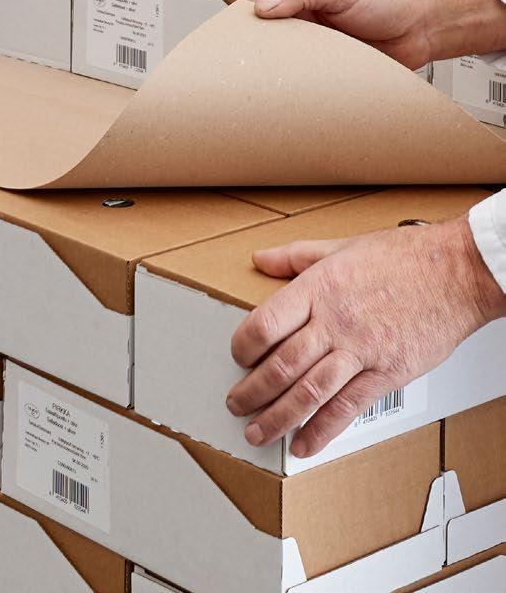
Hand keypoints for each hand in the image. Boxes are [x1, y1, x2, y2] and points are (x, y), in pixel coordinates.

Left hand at [226, 216, 505, 456]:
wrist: (454, 274)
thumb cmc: (402, 258)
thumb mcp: (341, 246)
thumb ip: (296, 256)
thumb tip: (261, 258)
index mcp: (318, 289)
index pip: (266, 323)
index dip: (244, 345)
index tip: (236, 357)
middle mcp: (335, 322)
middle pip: (282, 365)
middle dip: (253, 391)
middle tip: (236, 405)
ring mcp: (360, 351)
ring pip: (309, 392)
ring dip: (278, 417)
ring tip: (258, 432)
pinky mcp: (386, 374)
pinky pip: (348, 408)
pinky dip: (322, 430)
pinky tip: (305, 444)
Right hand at [253, 0, 505, 66]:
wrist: (424, 26)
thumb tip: (262, 5)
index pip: (263, 7)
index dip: (251, 23)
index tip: (241, 41)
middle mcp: (307, 18)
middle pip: (272, 39)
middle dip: (265, 54)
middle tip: (253, 71)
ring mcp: (320, 44)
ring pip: (291, 61)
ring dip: (287, 72)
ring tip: (274, 87)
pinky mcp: (334, 67)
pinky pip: (313, 79)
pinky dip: (308, 86)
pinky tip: (300, 94)